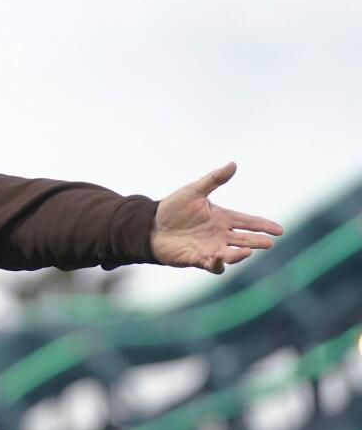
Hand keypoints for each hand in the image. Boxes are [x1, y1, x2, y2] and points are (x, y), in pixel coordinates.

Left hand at [151, 162, 282, 273]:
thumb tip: (233, 164)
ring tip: (248, 250)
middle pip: (245, 239)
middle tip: (270, 243)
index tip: (279, 230)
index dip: (264, 226)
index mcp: (222, 218)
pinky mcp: (198, 258)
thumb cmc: (172, 209)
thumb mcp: (193, 191)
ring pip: (232, 254)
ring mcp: (211, 247)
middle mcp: (220, 234)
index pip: (248, 222)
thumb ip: (214, 180)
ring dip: (241, 254)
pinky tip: (220, 258)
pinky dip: (219, 264)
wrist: (150, 226)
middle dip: (258, 241)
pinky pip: (214, 265)